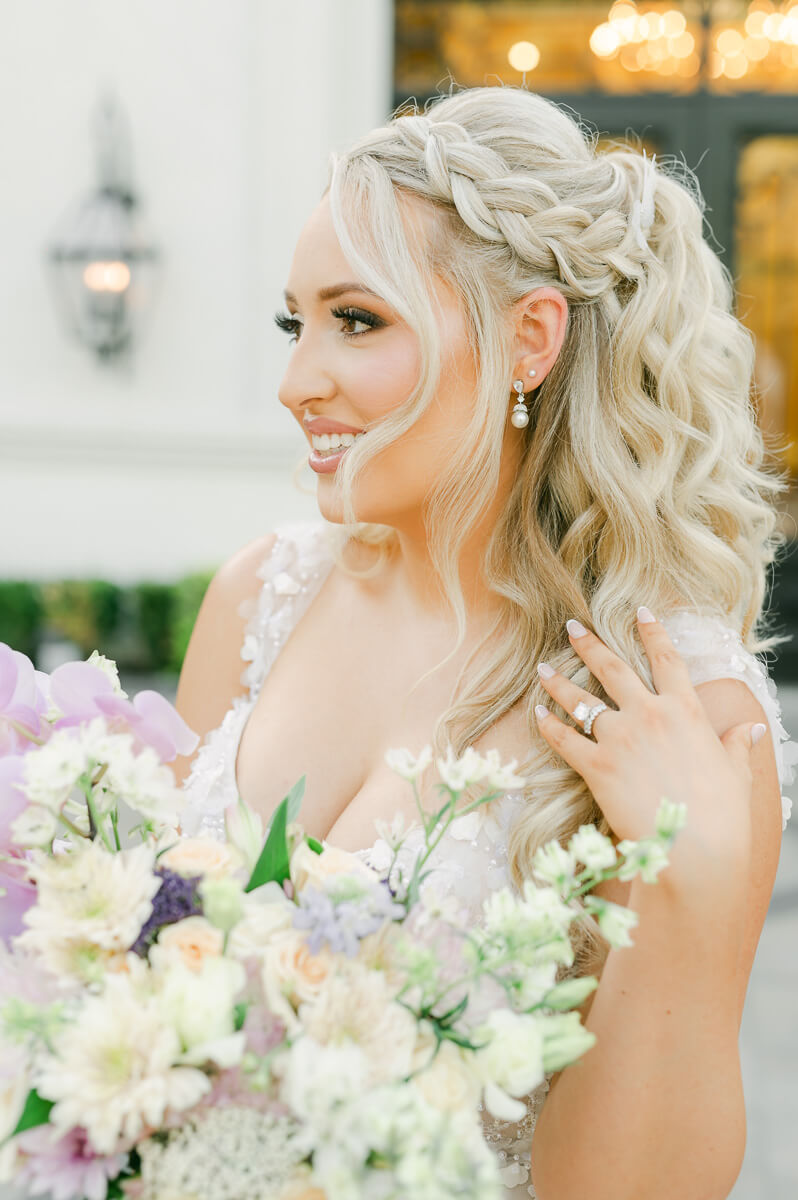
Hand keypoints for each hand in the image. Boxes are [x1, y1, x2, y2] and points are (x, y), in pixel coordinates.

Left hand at [534, 608, 763, 875]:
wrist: (697, 850)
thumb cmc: (723, 816)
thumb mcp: (736, 773)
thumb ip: (738, 746)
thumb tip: (750, 730)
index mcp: (687, 711)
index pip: (667, 659)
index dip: (652, 632)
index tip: (640, 611)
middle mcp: (650, 715)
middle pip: (613, 668)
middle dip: (590, 644)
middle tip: (572, 626)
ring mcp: (620, 738)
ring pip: (581, 700)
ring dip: (559, 682)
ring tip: (542, 668)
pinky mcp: (597, 767)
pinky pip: (564, 739)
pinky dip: (548, 726)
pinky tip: (537, 715)